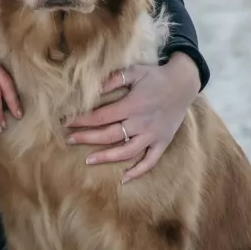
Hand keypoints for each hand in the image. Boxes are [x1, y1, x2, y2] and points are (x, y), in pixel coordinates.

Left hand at [64, 53, 199, 182]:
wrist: (183, 83)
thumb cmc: (156, 76)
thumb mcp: (135, 71)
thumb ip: (114, 79)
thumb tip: (93, 87)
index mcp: (132, 105)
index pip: (101, 116)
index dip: (82, 120)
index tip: (67, 122)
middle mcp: (141, 123)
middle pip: (109, 135)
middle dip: (86, 138)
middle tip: (69, 140)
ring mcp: (152, 135)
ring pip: (126, 152)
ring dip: (106, 157)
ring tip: (88, 160)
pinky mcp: (162, 142)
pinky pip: (150, 161)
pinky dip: (138, 172)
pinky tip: (124, 178)